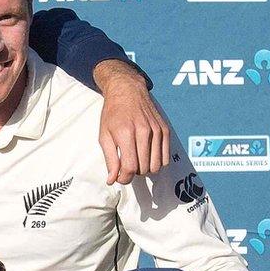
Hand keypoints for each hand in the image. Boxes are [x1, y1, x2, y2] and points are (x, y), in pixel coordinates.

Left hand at [94, 61, 169, 184]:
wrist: (127, 91)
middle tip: (126, 166)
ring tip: (136, 160)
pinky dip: (157, 162)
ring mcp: (156, 130)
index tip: (120, 178)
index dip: (124, 178)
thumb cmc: (113, 114)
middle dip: (133, 173)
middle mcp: (143, 131)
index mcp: (125, 133)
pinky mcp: (165, 130)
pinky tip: (147, 156)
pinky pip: (165, 157)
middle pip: (143, 168)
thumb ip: (109, 159)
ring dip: (145, 169)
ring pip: (156, 165)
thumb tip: (112, 180)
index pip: (130, 167)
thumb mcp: (104, 136)